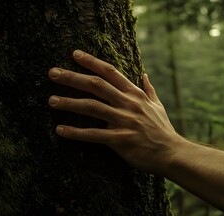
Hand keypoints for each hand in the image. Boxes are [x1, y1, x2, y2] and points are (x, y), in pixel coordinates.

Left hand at [48, 50, 184, 173]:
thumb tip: (144, 74)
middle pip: (96, 85)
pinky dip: (75, 132)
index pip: (110, 72)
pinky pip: (93, 134)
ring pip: (91, 107)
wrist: (173, 154)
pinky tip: (60, 130)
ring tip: (51, 100)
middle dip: (72, 77)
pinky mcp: (120, 140)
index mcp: (135, 94)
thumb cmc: (163, 130)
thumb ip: (149, 90)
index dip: (92, 62)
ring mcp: (124, 121)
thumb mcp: (158, 106)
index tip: (75, 54)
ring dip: (69, 103)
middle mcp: (128, 104)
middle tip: (52, 73)